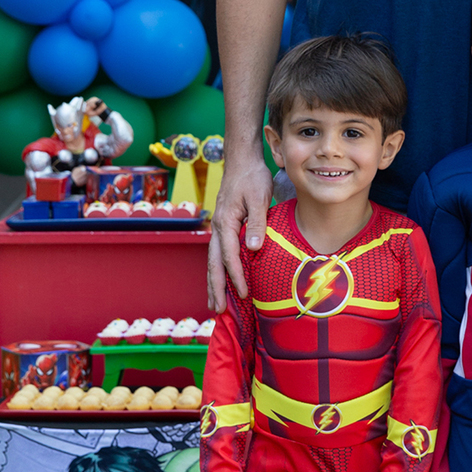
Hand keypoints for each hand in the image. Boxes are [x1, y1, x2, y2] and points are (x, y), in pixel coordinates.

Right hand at [207, 156, 274, 310]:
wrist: (242, 161)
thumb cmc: (252, 177)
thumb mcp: (258, 198)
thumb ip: (256, 223)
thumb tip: (253, 248)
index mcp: (225, 222)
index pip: (229, 255)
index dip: (236, 276)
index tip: (244, 293)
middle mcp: (217, 228)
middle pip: (214, 263)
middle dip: (216, 288)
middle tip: (218, 310)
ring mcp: (218, 228)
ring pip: (213, 261)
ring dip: (214, 283)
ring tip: (215, 304)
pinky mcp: (223, 227)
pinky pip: (218, 254)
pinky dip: (218, 270)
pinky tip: (222, 281)